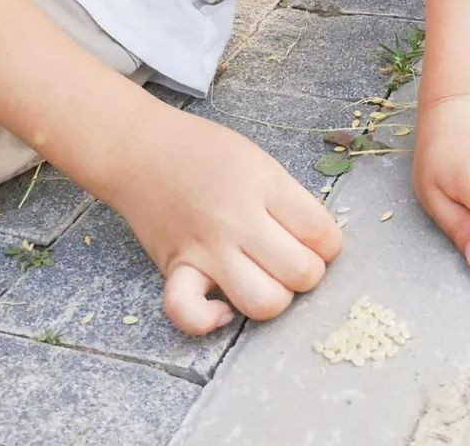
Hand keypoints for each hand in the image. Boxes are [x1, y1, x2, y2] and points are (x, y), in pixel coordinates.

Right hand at [105, 96, 342, 333]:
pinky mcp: (175, 270)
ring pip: (262, 302)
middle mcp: (238, 219)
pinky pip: (191, 315)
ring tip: (267, 280)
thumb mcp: (259, 160)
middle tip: (293, 258)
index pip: (322, 234)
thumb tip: (316, 243)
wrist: (140, 148)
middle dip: (308, 273)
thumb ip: (288, 199)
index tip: (317, 241)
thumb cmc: (203, 150)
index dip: (329, 244)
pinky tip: (223, 308)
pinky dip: (210, 321)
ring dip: (274, 299)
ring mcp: (205, 249)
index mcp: (264, 185)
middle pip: (300, 273)